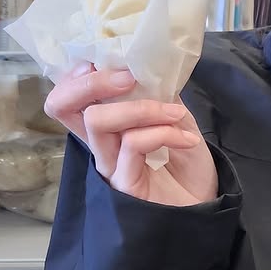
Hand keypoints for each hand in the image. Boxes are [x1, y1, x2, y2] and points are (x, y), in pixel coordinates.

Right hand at [44, 65, 218, 204]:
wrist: (206, 208)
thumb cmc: (189, 167)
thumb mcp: (178, 119)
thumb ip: (161, 96)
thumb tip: (151, 69)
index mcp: (108, 128)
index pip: (69, 99)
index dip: (75, 76)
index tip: (108, 61)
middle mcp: (101, 146)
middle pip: (63, 106)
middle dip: (92, 82)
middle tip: (129, 77)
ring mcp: (109, 166)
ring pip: (98, 121)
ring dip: (140, 108)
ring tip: (175, 114)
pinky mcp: (123, 184)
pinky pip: (132, 144)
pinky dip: (162, 132)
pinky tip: (186, 140)